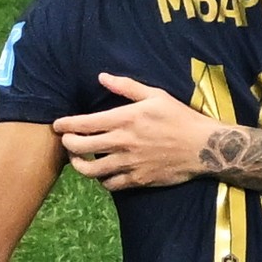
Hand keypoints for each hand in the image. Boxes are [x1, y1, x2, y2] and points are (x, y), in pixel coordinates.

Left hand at [52, 73, 222, 190]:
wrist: (203, 147)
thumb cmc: (179, 117)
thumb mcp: (155, 95)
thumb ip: (126, 87)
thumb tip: (101, 77)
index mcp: (124, 119)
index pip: (83, 123)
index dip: (65, 125)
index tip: (58, 125)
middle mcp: (122, 142)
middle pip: (80, 148)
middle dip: (67, 144)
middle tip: (67, 141)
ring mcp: (129, 163)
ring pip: (90, 170)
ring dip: (79, 165)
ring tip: (79, 160)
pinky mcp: (137, 179)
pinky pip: (110, 184)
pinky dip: (102, 179)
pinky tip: (103, 172)